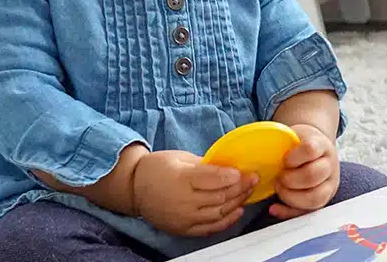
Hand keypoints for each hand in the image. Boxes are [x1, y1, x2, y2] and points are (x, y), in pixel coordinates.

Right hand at [132, 150, 257, 236]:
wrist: (134, 189)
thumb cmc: (156, 168)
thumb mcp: (179, 157)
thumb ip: (203, 164)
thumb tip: (226, 167)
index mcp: (181, 178)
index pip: (213, 179)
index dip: (232, 176)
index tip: (243, 171)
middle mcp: (183, 201)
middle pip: (220, 197)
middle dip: (240, 188)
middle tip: (252, 179)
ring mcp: (184, 218)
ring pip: (219, 213)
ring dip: (237, 203)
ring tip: (248, 193)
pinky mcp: (184, 230)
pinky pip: (210, 228)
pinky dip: (227, 221)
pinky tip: (237, 211)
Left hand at [270, 124, 339, 218]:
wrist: (317, 150)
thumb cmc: (301, 144)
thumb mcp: (294, 136)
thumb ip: (281, 142)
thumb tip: (258, 150)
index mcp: (322, 146)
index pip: (311, 150)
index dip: (294, 157)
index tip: (284, 160)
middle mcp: (330, 166)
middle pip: (313, 176)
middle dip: (290, 180)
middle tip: (278, 178)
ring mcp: (329, 186)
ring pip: (315, 198)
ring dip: (291, 198)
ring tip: (278, 190)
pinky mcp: (323, 201)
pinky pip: (308, 213)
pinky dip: (289, 212)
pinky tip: (274, 208)